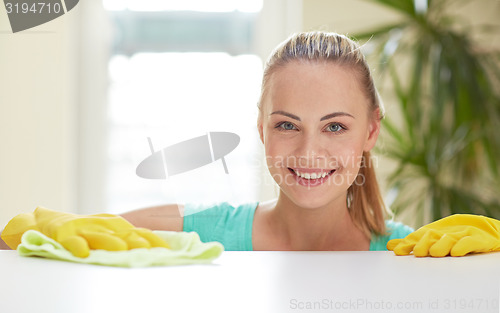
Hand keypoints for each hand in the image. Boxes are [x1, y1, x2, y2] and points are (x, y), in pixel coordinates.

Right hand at [1, 207, 169, 257]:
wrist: (53, 222)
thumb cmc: (87, 229)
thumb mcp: (110, 232)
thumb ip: (130, 238)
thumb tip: (156, 248)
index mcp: (117, 225)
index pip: (139, 232)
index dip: (153, 240)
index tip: (167, 250)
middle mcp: (104, 225)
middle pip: (124, 234)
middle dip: (137, 242)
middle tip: (150, 251)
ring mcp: (85, 229)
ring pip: (101, 236)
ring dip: (111, 243)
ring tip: (121, 250)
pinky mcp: (66, 235)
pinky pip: (73, 241)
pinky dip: (78, 246)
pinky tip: (84, 252)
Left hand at [387, 214, 499, 256]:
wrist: (490, 232)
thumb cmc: (458, 236)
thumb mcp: (435, 239)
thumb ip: (413, 242)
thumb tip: (390, 246)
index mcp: (434, 233)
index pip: (417, 238)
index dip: (407, 244)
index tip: (396, 251)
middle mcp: (446, 233)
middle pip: (431, 237)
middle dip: (422, 244)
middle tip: (417, 253)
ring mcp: (462, 235)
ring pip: (449, 239)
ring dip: (441, 245)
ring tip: (434, 253)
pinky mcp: (479, 239)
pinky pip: (469, 242)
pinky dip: (462, 246)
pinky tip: (455, 252)